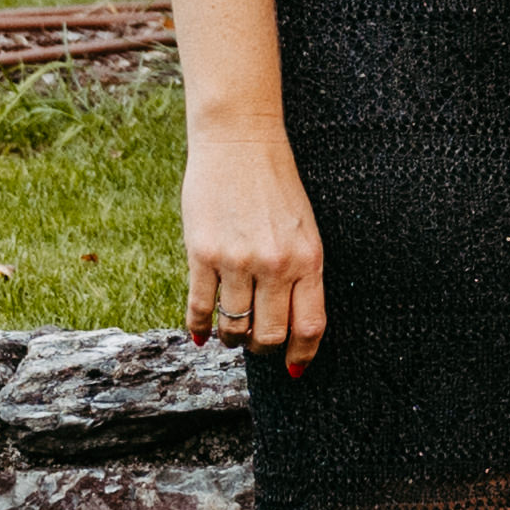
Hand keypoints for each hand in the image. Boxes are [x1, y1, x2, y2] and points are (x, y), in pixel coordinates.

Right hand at [180, 119, 326, 368]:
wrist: (240, 142)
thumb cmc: (276, 187)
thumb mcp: (304, 229)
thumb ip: (301, 273)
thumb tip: (294, 323)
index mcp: (310, 259)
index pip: (311, 325)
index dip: (301, 353)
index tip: (294, 367)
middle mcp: (276, 264)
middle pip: (271, 334)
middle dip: (264, 350)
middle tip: (257, 347)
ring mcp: (237, 260)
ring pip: (234, 326)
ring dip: (232, 339)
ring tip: (231, 335)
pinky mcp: (202, 252)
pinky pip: (201, 306)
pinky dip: (199, 327)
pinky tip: (200, 333)